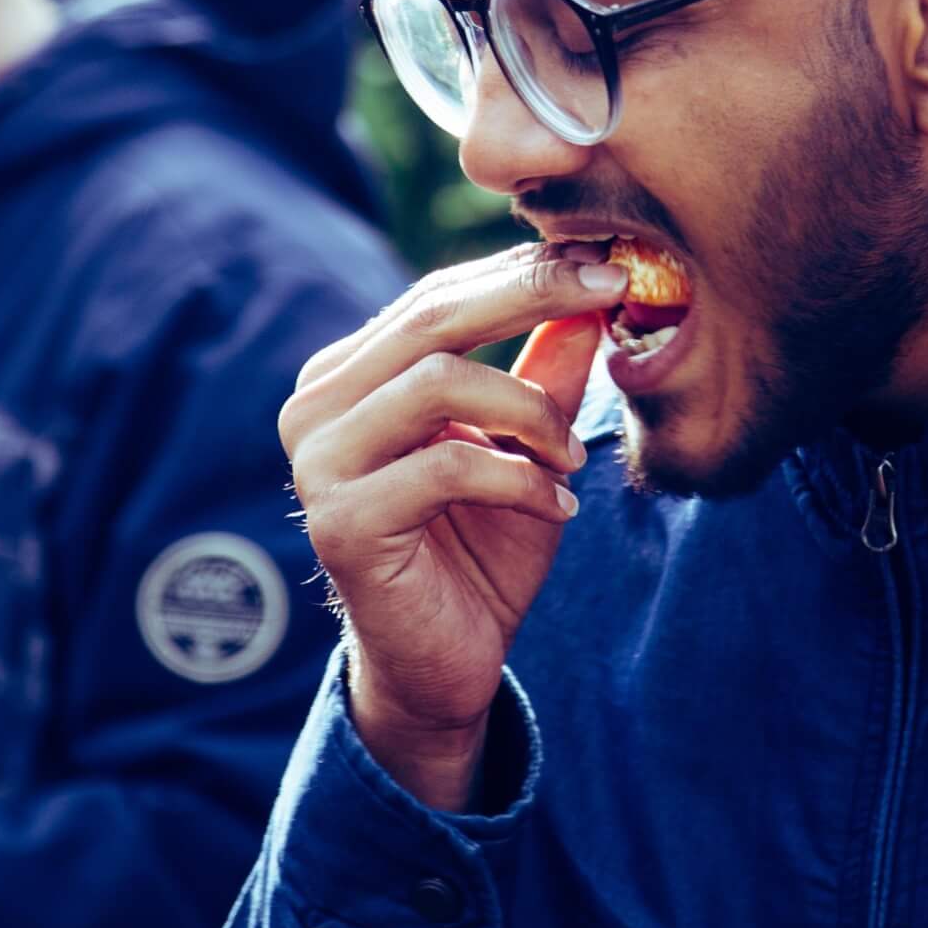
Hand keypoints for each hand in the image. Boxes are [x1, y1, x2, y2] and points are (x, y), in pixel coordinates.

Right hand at [279, 243, 622, 809]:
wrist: (442, 666)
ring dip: (531, 413)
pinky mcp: (340, 520)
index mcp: (346, 378)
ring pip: (438, 383)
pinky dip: (521, 479)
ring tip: (571, 457)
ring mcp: (317, 464)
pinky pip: (448, 465)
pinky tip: (556, 508)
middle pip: (429, 321)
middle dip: (531, 296)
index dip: (520, 273)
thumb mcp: (527, 449)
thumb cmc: (479, 551)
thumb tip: (594, 296)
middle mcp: (315, 408)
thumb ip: (545, 375)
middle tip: (612, 295)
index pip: (433, 299)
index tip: (606, 262)